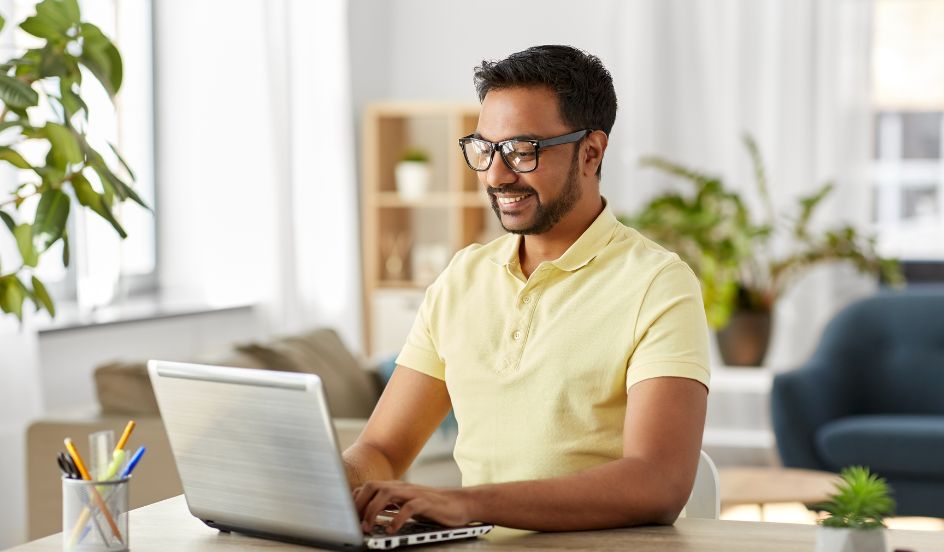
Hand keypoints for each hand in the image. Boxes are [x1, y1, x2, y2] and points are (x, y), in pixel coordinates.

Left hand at [353, 480, 473, 533]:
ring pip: (387, 493)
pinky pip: (409, 507)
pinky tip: (391, 530)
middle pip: (373, 486)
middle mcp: (402, 488)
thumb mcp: (407, 504)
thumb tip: (368, 517)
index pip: (368, 487)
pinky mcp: (427, 503)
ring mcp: (414, 493)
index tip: (347, 517)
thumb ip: (390, 506)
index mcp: (396, 488)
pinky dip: (397, 519)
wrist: (461, 503)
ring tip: (368, 527)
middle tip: (355, 524)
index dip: (354, 501)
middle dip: (360, 504)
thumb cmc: (433, 507)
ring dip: (373, 510)